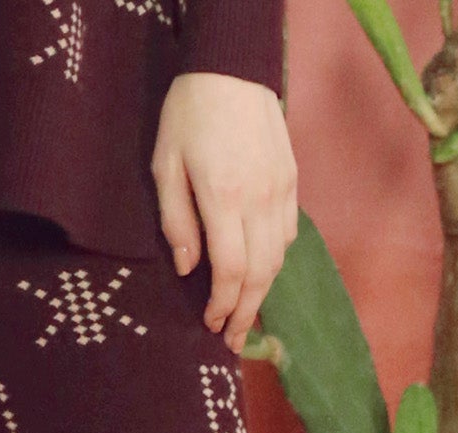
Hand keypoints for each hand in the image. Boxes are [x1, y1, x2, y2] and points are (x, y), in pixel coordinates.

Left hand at [151, 71, 296, 351]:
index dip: (222, 306)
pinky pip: (287, 234)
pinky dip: (274, 261)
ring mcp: (280, 190)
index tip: (210, 325)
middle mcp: (259, 199)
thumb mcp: (166, 165)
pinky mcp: (291, 180)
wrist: (232, 66)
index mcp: (224, 197)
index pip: (230, 271)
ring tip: (245, 316)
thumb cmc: (189, 114)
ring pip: (278, 259)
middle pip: (260, 274)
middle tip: (232, 341)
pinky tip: (259, 273)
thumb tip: (188, 269)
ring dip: (262, 293)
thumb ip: (176, 221)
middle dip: (245, 313)